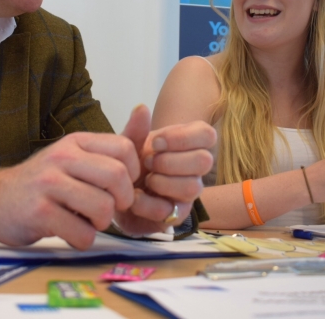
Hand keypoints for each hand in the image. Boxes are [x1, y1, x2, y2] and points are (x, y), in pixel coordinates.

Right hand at [0, 131, 139, 249]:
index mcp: (75, 142)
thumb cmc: (41, 183)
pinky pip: (82, 233)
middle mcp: (62, 157)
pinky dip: (83, 239)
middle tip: (110, 208)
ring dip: (101, 223)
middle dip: (122, 200)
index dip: (132, 173)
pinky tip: (70, 231)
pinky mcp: (39, 212)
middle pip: (117, 176)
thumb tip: (144, 127)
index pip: (124, 148)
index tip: (120, 187)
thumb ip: (104, 152)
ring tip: (87, 220)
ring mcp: (49, 184)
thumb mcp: (70, 158)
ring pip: (103, 207)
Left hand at [113, 105, 215, 235]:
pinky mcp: (176, 216)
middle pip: (204, 161)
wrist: (117, 192)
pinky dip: (147, 203)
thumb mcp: (129, 144)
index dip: (182, 138)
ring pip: (192, 187)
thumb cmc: (132, 163)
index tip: (156, 142)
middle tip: (148, 161)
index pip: (207, 135)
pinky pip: (170, 210)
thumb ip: (136, 129)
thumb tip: (141, 108)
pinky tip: (135, 196)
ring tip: (144, 179)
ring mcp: (188, 194)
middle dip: (170, 161)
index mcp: (188, 146)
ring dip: (162, 181)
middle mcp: (195, 170)